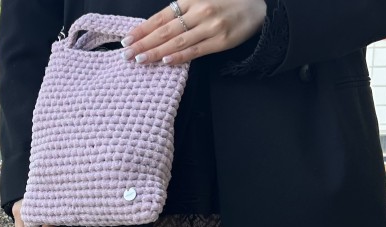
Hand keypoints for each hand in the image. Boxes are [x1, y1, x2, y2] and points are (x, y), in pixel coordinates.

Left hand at [120, 0, 266, 65]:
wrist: (259, 5)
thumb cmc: (226, 2)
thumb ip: (181, 11)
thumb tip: (156, 27)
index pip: (161, 16)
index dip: (142, 28)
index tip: (127, 39)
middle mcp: (199, 11)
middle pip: (165, 30)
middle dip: (143, 42)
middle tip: (126, 53)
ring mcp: (210, 26)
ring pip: (177, 41)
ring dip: (156, 52)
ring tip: (139, 59)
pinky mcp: (221, 40)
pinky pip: (195, 50)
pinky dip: (179, 56)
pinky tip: (165, 62)